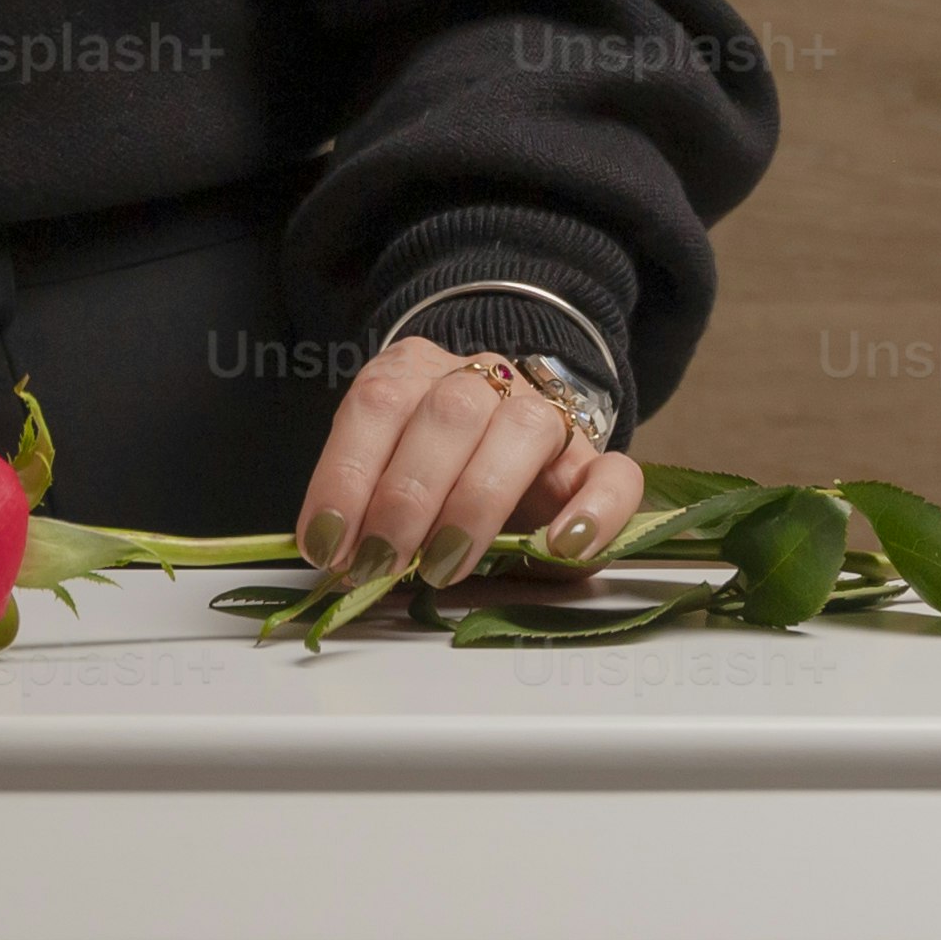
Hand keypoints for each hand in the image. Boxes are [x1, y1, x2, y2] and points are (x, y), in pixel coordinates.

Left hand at [297, 335, 640, 595]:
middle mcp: (481, 381)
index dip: (345, 474)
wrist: (501, 448)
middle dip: (406, 497)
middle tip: (380, 563)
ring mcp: (545, 415)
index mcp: (414, 372)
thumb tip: (332, 559)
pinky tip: (562, 547)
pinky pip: (615, 473)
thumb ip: (363, 503)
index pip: (377, 402)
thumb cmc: (429, 473)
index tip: (325, 543)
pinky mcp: (595, 461)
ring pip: (523, 431)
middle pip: (449, 414)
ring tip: (443, 567)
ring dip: (476, 504)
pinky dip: (594, 511)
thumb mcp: (383, 472)